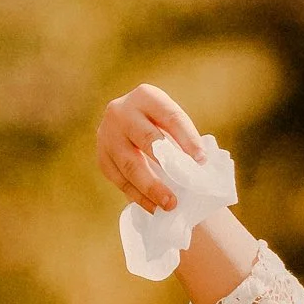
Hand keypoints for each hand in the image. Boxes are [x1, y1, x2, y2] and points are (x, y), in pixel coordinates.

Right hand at [97, 82, 203, 210]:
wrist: (128, 127)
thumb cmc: (160, 128)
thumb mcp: (170, 124)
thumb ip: (182, 142)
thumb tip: (199, 172)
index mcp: (146, 96)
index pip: (170, 117)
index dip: (187, 139)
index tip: (202, 161)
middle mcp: (121, 110)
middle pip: (147, 139)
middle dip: (168, 166)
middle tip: (186, 186)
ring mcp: (107, 134)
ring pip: (130, 164)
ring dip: (151, 187)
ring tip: (169, 205)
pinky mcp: (102, 156)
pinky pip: (120, 180)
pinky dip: (138, 196)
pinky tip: (153, 207)